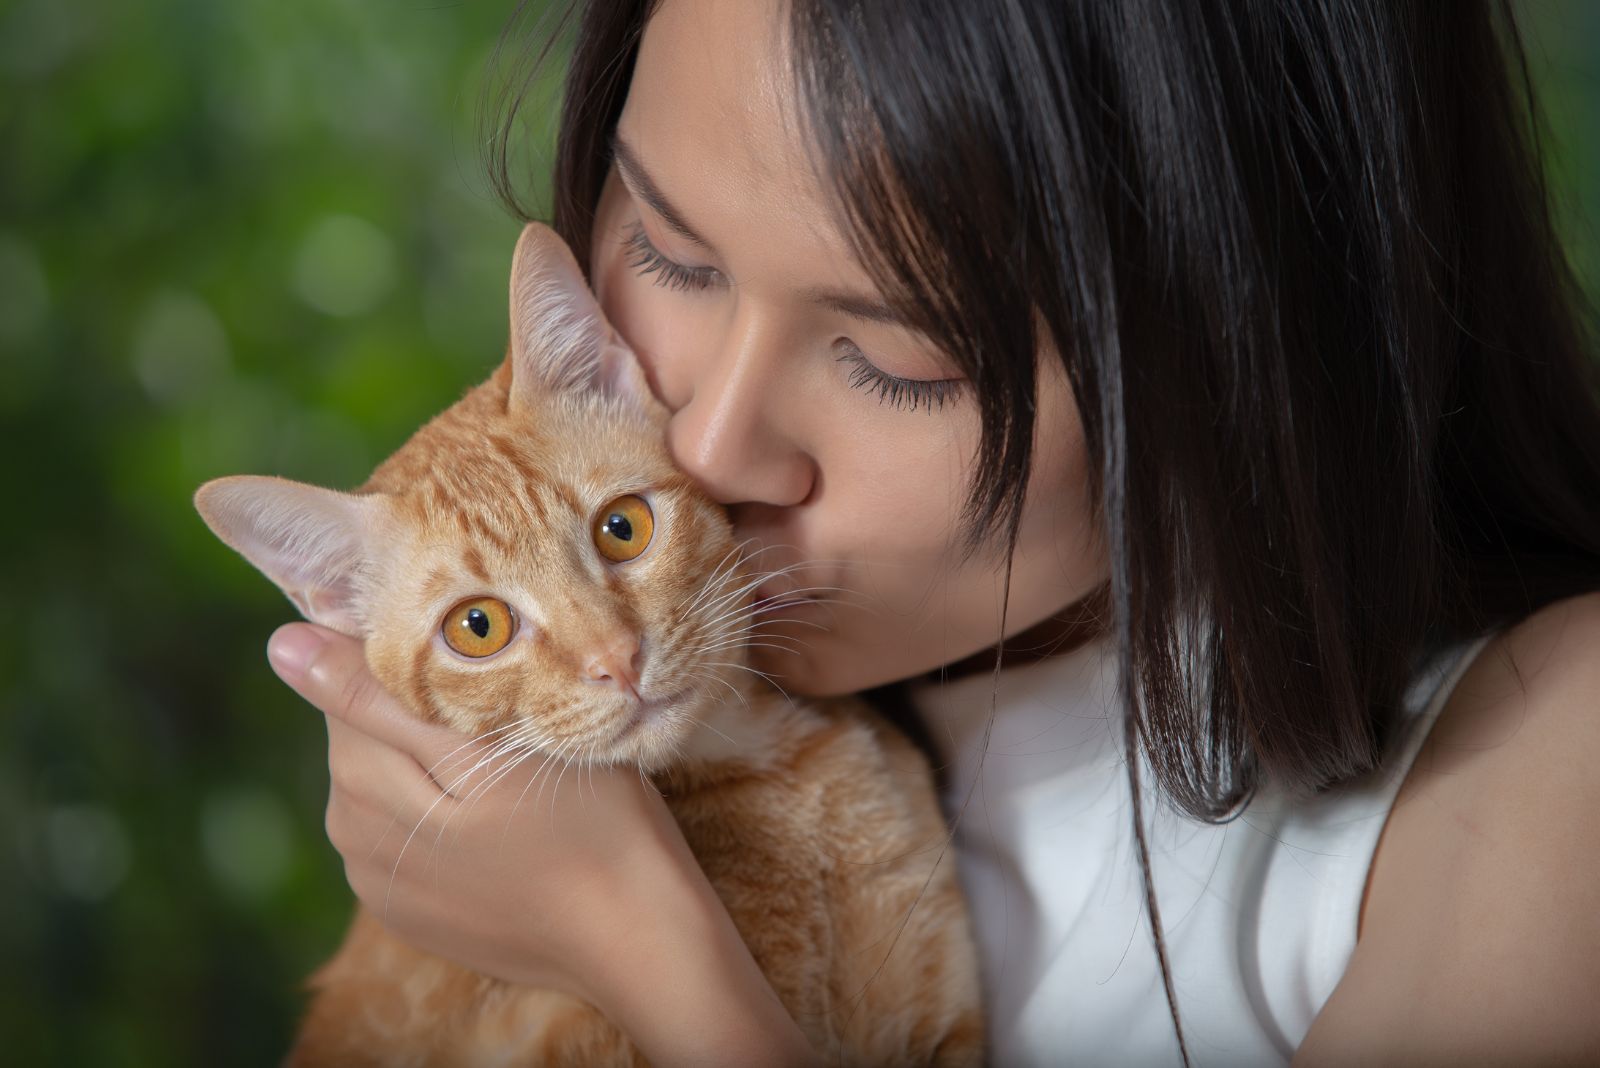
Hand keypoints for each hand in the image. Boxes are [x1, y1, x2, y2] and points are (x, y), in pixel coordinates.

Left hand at [266, 621, 820, 1066]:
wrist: (634, 937)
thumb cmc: (585, 822)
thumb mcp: (488, 741)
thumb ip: (378, 695)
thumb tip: (280, 645)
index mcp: (363, 780)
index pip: (349, 681)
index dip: (406, 653)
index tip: (472, 647)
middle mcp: (352, 833)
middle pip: (362, 735)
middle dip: (417, 709)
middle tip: (504, 704)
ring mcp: (379, 881)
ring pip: (384, 783)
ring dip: (428, 760)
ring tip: (503, 760)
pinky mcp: (411, 911)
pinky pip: (405, 834)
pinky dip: (440, 810)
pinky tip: (496, 816)